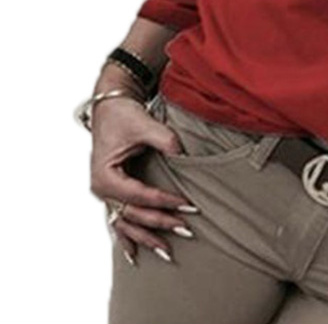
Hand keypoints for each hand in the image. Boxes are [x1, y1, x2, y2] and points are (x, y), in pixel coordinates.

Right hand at [89, 90, 197, 264]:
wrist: (109, 108)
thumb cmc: (123, 115)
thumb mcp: (144, 125)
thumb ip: (164, 140)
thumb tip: (183, 155)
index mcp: (105, 176)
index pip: (138, 196)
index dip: (163, 201)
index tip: (187, 204)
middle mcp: (102, 190)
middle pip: (133, 215)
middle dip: (160, 223)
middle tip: (187, 230)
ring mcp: (106, 194)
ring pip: (126, 224)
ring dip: (147, 238)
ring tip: (168, 253)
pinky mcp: (113, 193)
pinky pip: (119, 221)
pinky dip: (127, 239)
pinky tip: (135, 257)